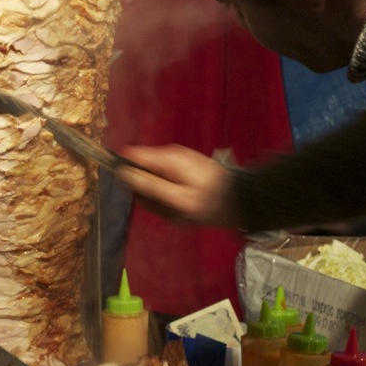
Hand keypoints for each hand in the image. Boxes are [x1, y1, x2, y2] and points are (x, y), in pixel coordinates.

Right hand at [115, 144, 239, 227]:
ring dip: (158, 196)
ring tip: (176, 210)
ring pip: (153, 178)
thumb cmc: (209, 203)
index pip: (131, 155)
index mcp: (166, 159)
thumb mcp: (178, 199)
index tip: (133, 193)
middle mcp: (170, 154)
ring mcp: (178, 161)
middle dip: (146, 191)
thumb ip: (150, 186)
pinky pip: (166, 182)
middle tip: (163, 208)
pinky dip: (169, 195)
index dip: (125, 172)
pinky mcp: (184, 169)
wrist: (242, 201)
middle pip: (141, 170)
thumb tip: (122, 173)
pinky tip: (182, 206)